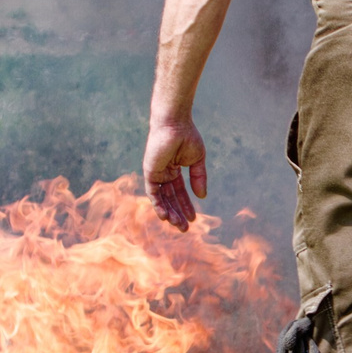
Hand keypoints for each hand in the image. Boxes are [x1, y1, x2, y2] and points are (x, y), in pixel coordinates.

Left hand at [144, 115, 207, 229]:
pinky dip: (158, 205)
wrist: (175, 124)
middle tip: (185, 228)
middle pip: (170, 198)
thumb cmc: (187, 137)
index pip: (179, 192)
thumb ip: (199, 178)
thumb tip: (202, 197)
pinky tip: (165, 216)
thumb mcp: (197, 160)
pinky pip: (152, 193)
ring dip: (169, 213)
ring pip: (161, 199)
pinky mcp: (149, 172)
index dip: (186, 205)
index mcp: (174, 169)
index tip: (194, 218)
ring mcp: (156, 173)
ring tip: (178, 225)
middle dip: (178, 213)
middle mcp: (163, 173)